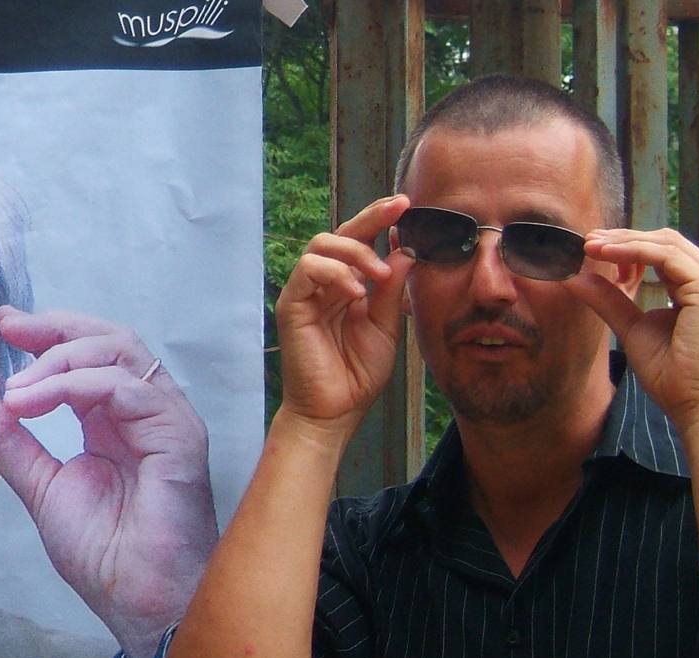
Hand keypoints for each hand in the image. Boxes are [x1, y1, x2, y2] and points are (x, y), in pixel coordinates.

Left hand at [0, 307, 217, 657]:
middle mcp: (147, 412)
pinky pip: (128, 387)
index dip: (48, 333)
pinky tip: (33, 404)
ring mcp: (168, 420)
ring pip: (120, 352)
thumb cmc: (107, 556)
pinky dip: (76, 385)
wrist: (139, 601)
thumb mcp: (42, 488)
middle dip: (56, 327)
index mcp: (116, 422)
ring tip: (15, 391)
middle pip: (110, 339)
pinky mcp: (179, 435)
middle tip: (9, 329)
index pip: (89, 355)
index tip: (3, 325)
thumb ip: (9, 444)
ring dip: (59, 360)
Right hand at [275, 195, 414, 438]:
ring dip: (355, 252)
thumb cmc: (357, 375)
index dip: (380, 218)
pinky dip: (335, 273)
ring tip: (378, 277)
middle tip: (398, 211)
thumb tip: (406, 248)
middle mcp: (325, 284)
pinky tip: (355, 293)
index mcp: (348, 286)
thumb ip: (392, 289)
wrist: (335, 412)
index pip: (361, 241)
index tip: (406, 205)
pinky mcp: (292, 305)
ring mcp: (306, 292)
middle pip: (340, 232)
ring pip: (322, 244)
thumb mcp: (387, 326)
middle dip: (370, 217)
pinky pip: (307, 269)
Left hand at [569, 227, 698, 431]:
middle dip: (624, 237)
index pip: (664, 253)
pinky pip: (667, 257)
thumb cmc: (671, 376)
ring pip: (666, 244)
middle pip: (666, 241)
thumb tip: (578, 279)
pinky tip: (606, 254)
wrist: (696, 404)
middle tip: (588, 240)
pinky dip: (634, 251)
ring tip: (592, 245)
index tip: (593, 248)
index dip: (628, 246)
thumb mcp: (632, 330)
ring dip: (625, 241)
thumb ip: (610, 301)